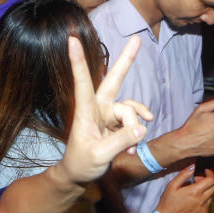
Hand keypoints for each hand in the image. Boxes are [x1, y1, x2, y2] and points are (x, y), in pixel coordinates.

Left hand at [58, 35, 151, 183]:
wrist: (80, 174)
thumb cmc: (81, 163)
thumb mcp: (99, 155)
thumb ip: (120, 141)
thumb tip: (142, 128)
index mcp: (85, 110)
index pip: (82, 82)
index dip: (78, 61)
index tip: (71, 40)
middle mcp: (98, 107)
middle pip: (114, 80)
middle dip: (127, 60)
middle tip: (138, 38)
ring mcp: (109, 114)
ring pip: (131, 111)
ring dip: (135, 128)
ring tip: (129, 148)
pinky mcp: (118, 123)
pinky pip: (136, 122)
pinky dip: (137, 134)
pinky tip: (131, 149)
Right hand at [155, 165, 213, 212]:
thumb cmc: (168, 201)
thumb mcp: (172, 186)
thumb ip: (183, 175)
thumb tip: (192, 166)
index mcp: (194, 192)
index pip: (211, 180)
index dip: (210, 174)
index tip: (206, 172)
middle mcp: (202, 200)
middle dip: (208, 182)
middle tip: (197, 182)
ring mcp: (204, 209)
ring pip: (211, 196)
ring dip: (205, 192)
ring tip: (193, 193)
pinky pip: (208, 205)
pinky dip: (203, 201)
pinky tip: (192, 202)